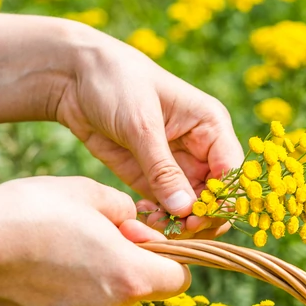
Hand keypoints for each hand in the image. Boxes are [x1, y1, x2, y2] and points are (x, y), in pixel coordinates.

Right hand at [0, 176, 190, 305]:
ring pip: (105, 305)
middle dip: (126, 268)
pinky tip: (37, 275)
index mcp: (131, 276)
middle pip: (139, 292)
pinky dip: (65, 300)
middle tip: (89, 240)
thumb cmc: (31, 211)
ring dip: (94, 283)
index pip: (179, 279)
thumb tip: (137, 231)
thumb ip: (127, 212)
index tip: (138, 241)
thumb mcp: (89, 192)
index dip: (167, 258)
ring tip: (56, 254)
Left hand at [53, 30, 244, 236]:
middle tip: (178, 229)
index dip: (222, 199)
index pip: (232, 172)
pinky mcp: (152, 179)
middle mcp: (201, 150)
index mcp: (211, 127)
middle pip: (217, 197)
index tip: (198, 217)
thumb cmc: (114, 82)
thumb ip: (162, 169)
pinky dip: (160, 220)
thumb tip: (186, 210)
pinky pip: (167, 210)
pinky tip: (142, 215)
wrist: (73, 76)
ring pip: (193, 209)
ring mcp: (177, 167)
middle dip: (202, 217)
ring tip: (154, 224)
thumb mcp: (140, 124)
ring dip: (180, 224)